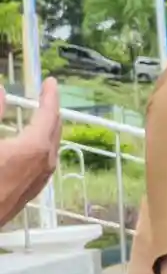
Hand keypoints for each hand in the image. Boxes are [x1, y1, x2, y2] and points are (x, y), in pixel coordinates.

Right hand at [0, 78, 61, 226]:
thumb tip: (1, 90)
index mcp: (34, 148)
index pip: (49, 114)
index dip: (50, 95)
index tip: (52, 81)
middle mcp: (44, 163)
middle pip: (54, 129)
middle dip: (51, 110)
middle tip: (46, 95)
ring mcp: (40, 180)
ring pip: (51, 146)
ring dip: (47, 128)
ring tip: (41, 116)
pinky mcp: (31, 191)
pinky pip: (44, 160)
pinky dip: (42, 145)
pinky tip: (32, 145)